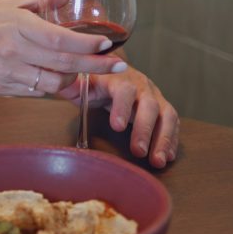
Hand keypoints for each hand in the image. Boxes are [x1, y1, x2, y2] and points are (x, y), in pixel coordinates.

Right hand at [0, 0, 127, 95]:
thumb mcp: (4, 3)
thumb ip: (38, 2)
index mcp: (18, 26)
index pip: (63, 39)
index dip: (90, 45)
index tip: (109, 45)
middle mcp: (15, 52)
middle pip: (65, 63)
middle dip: (97, 66)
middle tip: (119, 66)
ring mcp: (8, 73)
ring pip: (53, 83)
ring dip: (73, 79)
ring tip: (84, 72)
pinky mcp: (1, 88)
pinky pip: (35, 91)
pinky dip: (50, 86)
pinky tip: (57, 79)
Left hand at [57, 65, 179, 168]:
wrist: (113, 72)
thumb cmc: (95, 82)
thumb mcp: (81, 82)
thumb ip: (71, 84)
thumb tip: (60, 83)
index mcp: (119, 79)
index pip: (124, 90)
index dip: (121, 106)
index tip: (116, 126)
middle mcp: (142, 86)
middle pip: (149, 105)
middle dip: (145, 129)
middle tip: (138, 152)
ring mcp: (155, 97)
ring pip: (166, 115)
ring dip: (164, 139)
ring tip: (158, 161)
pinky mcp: (163, 109)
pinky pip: (172, 124)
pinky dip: (171, 140)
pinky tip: (167, 157)